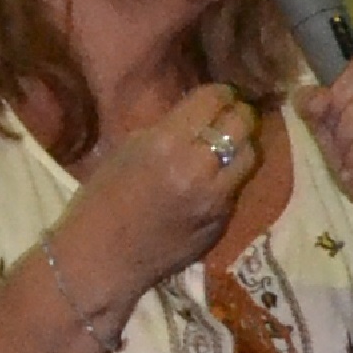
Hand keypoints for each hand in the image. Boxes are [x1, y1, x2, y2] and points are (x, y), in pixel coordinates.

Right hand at [68, 81, 264, 307]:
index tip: (217, 96)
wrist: (101, 259)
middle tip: (227, 116)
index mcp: (167, 143)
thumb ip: (168, 129)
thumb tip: (199, 114)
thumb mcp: (129, 149)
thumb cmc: (101, 199)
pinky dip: (229, 179)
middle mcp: (198, 168)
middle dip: (237, 114)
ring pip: (251, 156)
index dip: (219, 93)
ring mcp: (215, 199)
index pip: (214, 100)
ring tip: (226, 147)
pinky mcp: (222, 223)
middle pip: (243, 123)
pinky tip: (212, 181)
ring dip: (241, 146)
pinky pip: (237, 188)